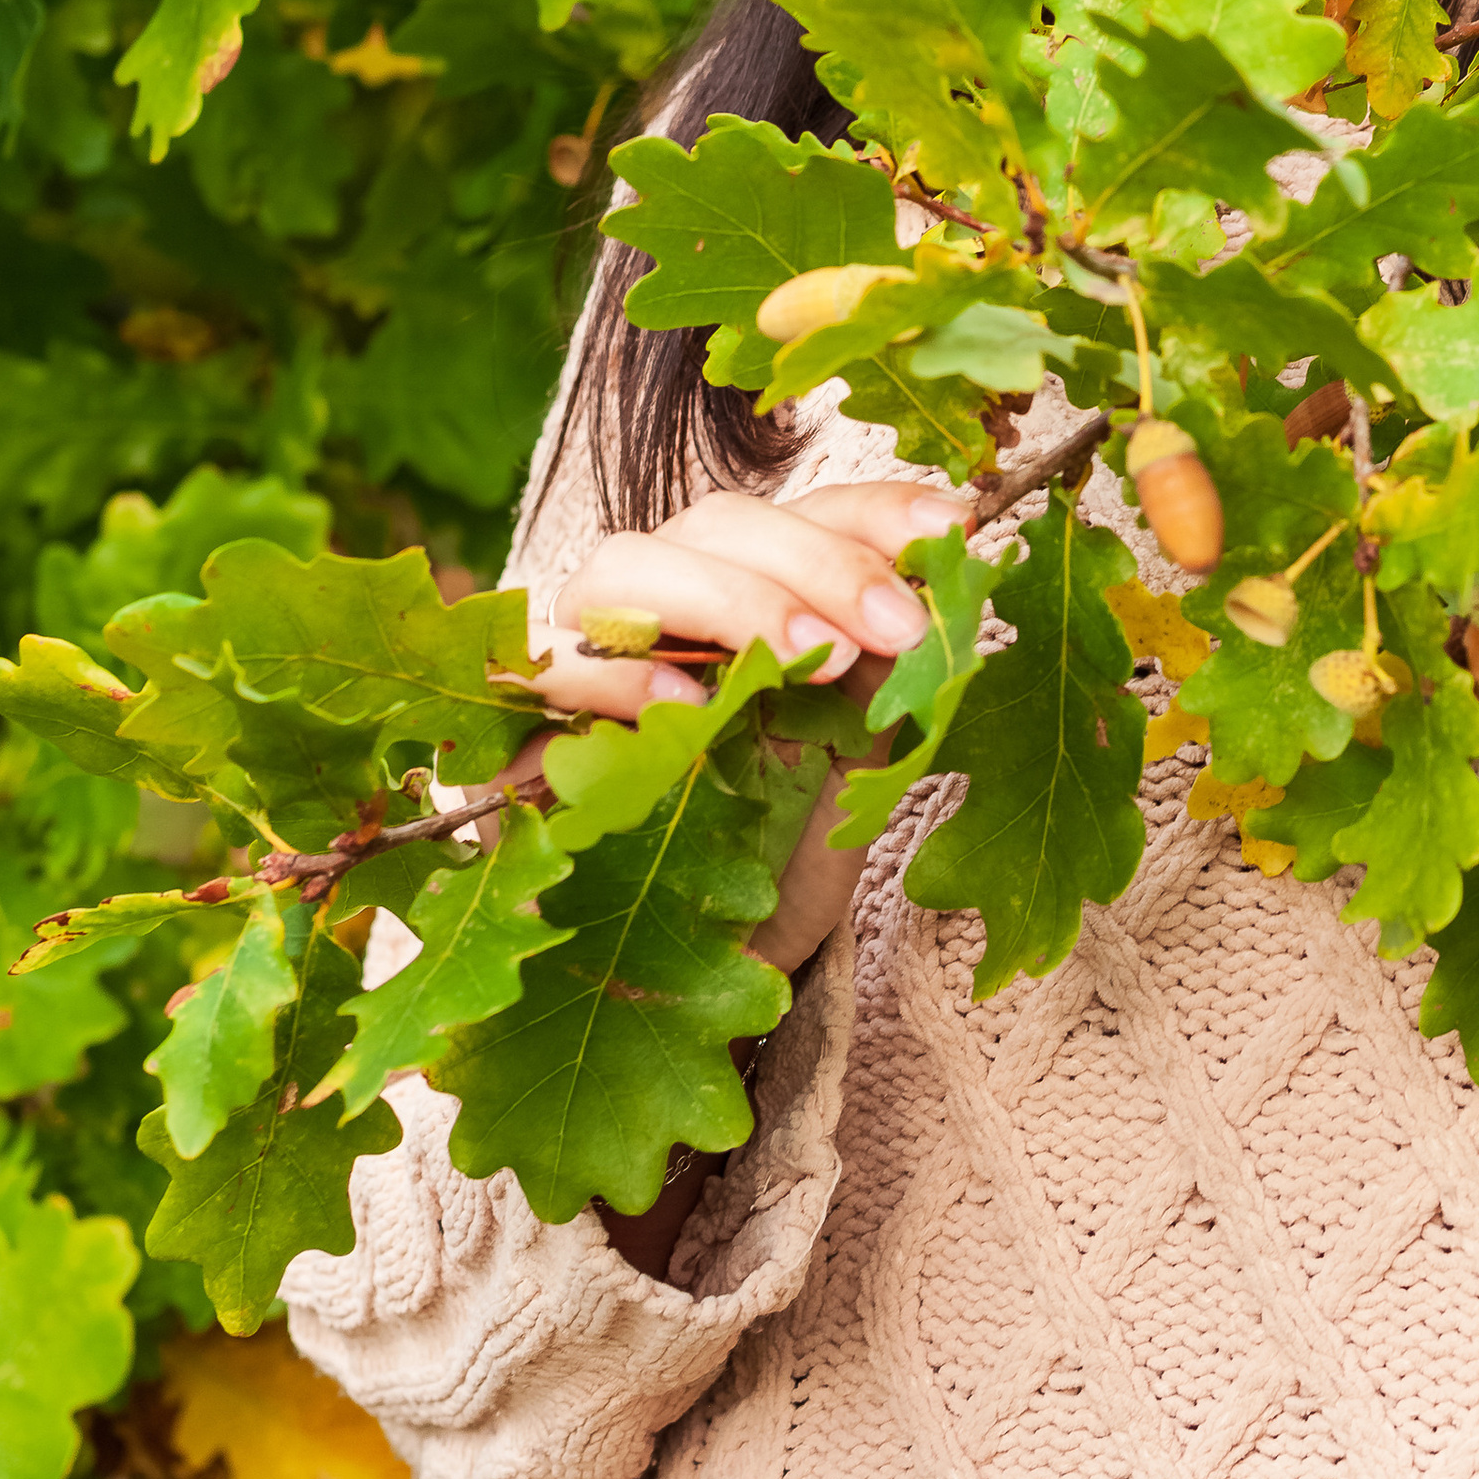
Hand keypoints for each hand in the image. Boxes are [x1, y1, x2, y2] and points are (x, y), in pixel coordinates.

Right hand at [514, 478, 971, 970]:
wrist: (717, 967)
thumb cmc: (792, 845)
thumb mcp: (862, 745)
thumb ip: (888, 660)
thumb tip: (952, 568)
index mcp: (757, 589)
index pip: (808, 511)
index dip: (878, 511)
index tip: (952, 531)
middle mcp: (668, 603)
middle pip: (720, 524)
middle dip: (818, 562)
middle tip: (898, 627)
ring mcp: (588, 655)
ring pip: (626, 565)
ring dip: (731, 599)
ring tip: (812, 659)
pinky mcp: (526, 728)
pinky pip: (553, 669)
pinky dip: (623, 678)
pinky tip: (692, 709)